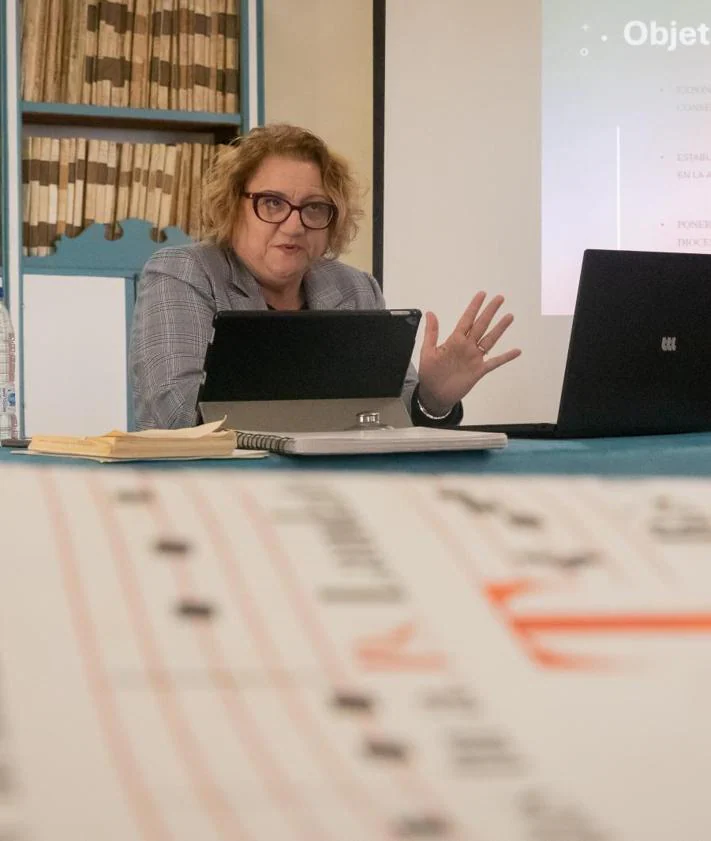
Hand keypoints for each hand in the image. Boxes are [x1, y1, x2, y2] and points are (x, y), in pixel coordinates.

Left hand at [417, 292, 521, 415]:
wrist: (434, 394)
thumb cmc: (429, 374)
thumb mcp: (427, 351)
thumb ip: (431, 332)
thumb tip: (430, 313)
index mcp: (454, 340)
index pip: (466, 320)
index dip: (474, 307)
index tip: (482, 294)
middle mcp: (467, 346)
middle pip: (481, 325)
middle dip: (490, 312)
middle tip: (499, 298)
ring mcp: (474, 358)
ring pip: (489, 339)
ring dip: (499, 328)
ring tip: (509, 316)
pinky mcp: (478, 371)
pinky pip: (494, 362)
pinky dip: (505, 357)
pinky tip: (516, 351)